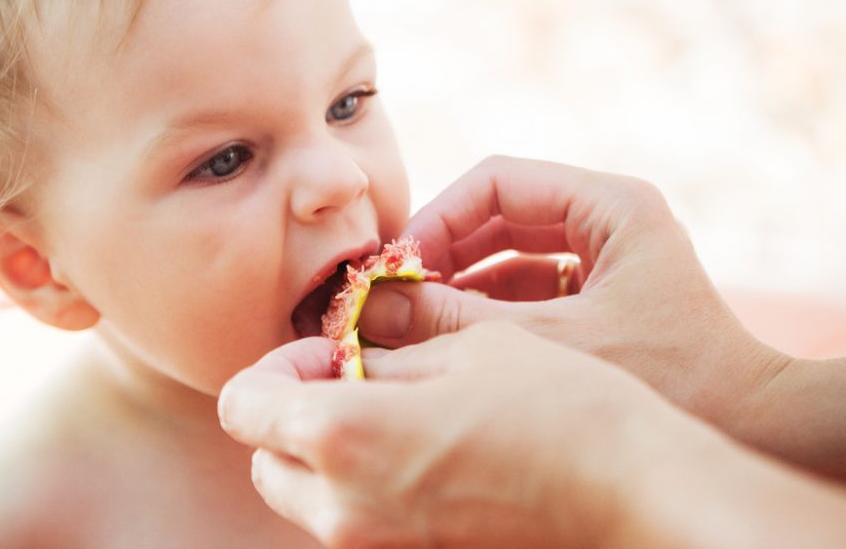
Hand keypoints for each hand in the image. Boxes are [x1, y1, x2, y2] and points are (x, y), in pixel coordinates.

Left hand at [219, 324, 845, 547]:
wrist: (631, 493)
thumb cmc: (557, 407)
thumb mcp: (465, 347)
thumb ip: (384, 347)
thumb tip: (341, 345)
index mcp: (345, 437)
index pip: (244, 405)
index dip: (274, 367)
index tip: (328, 347)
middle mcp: (343, 507)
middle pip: (263, 457)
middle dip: (290, 411)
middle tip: (353, 373)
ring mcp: (375, 544)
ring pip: (300, 495)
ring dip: (320, 447)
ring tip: (389, 405)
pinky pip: (347, 518)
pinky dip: (357, 480)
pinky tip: (417, 443)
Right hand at [360, 157, 819, 470]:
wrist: (748, 424)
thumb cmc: (667, 376)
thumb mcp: (549, 341)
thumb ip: (456, 320)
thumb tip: (374, 303)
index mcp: (609, 205)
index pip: (498, 182)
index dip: (440, 216)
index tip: (398, 261)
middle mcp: (606, 220)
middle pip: (499, 215)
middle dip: (444, 252)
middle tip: (392, 290)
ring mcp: (603, 257)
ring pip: (509, 253)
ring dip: (461, 282)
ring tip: (410, 316)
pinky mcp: (599, 295)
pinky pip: (527, 287)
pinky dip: (488, 307)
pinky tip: (449, 335)